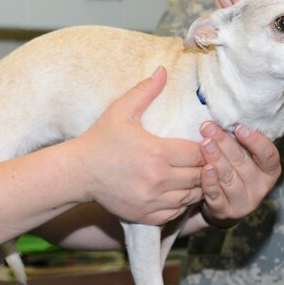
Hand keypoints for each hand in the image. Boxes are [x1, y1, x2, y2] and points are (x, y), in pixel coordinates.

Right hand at [73, 67, 204, 225]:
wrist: (78, 172)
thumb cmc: (101, 138)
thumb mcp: (121, 110)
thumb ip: (145, 90)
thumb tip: (163, 69)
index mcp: (156, 152)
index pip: (198, 153)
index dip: (205, 148)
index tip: (203, 143)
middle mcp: (158, 179)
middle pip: (199, 176)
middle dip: (204, 167)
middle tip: (203, 160)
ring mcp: (152, 200)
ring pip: (191, 196)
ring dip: (196, 185)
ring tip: (194, 174)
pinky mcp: (146, 215)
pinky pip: (177, 212)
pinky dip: (181, 203)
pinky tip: (178, 190)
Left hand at [198, 122, 280, 227]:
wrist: (224, 204)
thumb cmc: (234, 170)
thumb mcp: (243, 156)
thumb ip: (239, 141)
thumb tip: (223, 117)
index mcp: (269, 170)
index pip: (269, 155)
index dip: (255, 141)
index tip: (239, 128)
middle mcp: (261, 187)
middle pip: (243, 163)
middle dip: (225, 143)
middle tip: (210, 128)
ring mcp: (244, 202)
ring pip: (229, 178)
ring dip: (216, 159)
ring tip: (205, 143)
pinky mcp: (226, 211)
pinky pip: (217, 195)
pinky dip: (210, 182)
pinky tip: (204, 169)